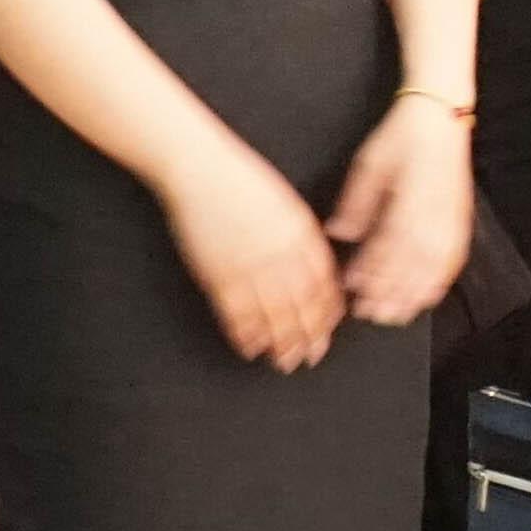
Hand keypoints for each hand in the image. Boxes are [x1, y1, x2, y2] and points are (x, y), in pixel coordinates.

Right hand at [162, 143, 346, 369]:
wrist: (200, 169)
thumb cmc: (240, 180)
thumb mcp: (284, 203)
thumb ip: (300, 235)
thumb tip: (312, 264)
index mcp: (300, 233)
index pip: (322, 282)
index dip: (327, 309)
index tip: (330, 327)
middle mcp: (279, 253)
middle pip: (301, 304)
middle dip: (309, 334)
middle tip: (313, 355)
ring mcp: (249, 265)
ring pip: (271, 314)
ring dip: (280, 341)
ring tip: (285, 361)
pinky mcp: (218, 273)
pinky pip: (235, 312)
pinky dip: (244, 333)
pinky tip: (250, 347)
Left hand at [327, 93, 475, 326]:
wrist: (441, 116)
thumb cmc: (404, 136)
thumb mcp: (369, 164)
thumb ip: (355, 204)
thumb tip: (339, 233)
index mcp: (410, 201)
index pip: (389, 248)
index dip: (371, 272)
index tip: (352, 287)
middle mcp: (434, 215)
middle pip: (412, 267)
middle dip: (389, 294)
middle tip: (368, 312)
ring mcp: (451, 220)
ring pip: (433, 269)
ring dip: (412, 295)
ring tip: (393, 314)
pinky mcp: (460, 221)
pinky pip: (453, 261)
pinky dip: (439, 283)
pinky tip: (425, 296)